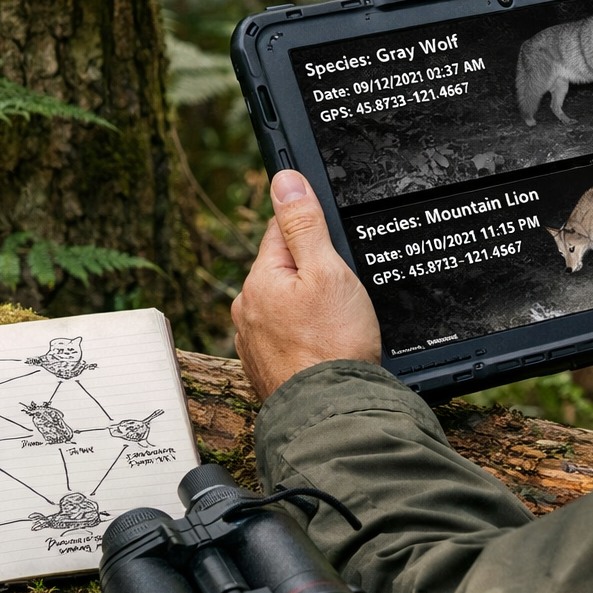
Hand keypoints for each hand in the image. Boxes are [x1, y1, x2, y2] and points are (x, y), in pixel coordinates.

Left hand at [232, 170, 381, 400]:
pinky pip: (289, 339)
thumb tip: (284, 179)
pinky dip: (308, 339)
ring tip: (340, 326)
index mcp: (259, 280)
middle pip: (286, 271)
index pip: (282, 231)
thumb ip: (304, 224)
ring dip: (310, 309)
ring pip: (288, 307)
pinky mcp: (267, 370)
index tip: (334, 243)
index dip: (314, 231)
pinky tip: (329, 348)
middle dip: (314, 274)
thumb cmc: (334, 344)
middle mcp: (248, 310)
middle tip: (345, 294)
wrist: (333, 413)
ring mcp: (255, 343)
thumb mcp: (328, 270)